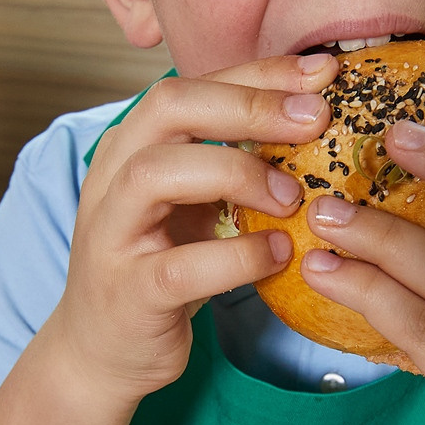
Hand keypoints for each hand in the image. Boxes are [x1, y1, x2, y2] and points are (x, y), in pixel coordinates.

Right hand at [43, 54, 338, 402]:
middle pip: (167, 108)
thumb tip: (309, 116)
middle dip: (248, 105)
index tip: (323, 73)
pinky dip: (238, 257)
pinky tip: (278, 254)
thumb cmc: (158, 265)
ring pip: (156, 174)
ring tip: (291, 196)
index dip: (258, 73)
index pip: (191, 85)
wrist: (102, 351)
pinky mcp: (129, 294)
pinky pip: (181, 267)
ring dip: (236, 173)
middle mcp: (111, 178)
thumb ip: (229, 159)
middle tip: (315, 119)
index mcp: (131, 145)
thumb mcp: (190, 202)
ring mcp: (112, 235)